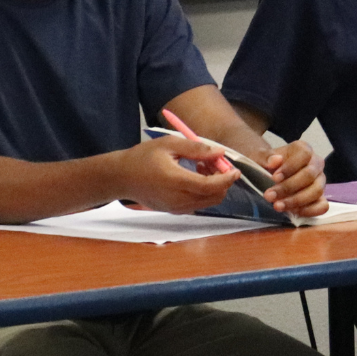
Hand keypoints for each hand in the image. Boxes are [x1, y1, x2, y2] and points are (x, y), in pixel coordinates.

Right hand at [113, 136, 239, 212]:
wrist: (121, 178)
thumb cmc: (143, 157)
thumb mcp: (169, 144)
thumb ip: (196, 148)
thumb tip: (220, 152)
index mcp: (177, 181)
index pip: (211, 186)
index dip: (227, 179)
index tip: (235, 170)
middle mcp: (179, 199)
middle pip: (215, 197)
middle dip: (222, 182)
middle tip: (215, 164)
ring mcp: (177, 208)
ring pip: (208, 202)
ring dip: (213, 187)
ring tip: (200, 167)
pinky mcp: (174, 211)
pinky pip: (198, 204)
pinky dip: (203, 193)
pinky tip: (193, 177)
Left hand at [262, 141, 327, 215]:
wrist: (270, 175)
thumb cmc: (267, 165)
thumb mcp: (260, 158)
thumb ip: (265, 157)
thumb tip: (275, 160)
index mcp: (303, 149)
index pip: (304, 154)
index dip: (290, 167)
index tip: (274, 178)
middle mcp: (316, 163)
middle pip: (310, 175)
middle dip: (288, 187)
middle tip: (269, 196)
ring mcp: (320, 181)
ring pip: (317, 191)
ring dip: (296, 200)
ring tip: (277, 206)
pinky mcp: (321, 197)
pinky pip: (323, 205)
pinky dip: (310, 210)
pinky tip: (294, 212)